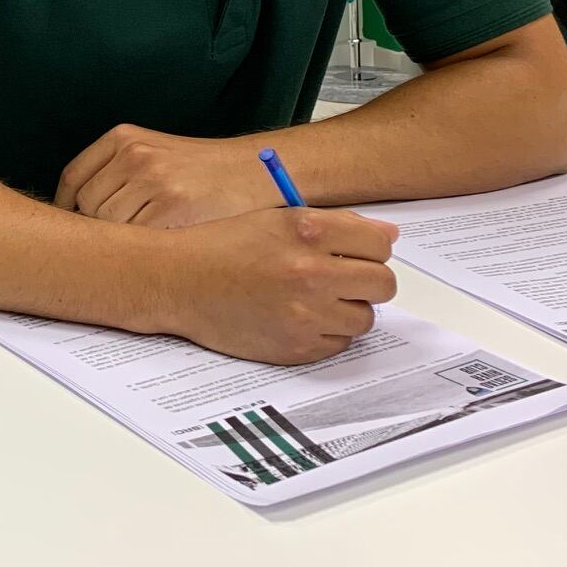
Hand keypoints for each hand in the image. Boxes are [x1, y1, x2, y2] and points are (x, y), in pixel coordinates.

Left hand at [54, 124, 273, 228]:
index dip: (69, 209)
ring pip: (108, 224)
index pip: (73, 179)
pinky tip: (159, 250)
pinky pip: (136, 238)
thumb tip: (76, 214)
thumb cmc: (202, 172)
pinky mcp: (172, 207)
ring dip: (121, 241)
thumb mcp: (154, 153)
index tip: (73, 229)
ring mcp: (153, 180)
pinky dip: (142, 249)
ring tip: (145, 244)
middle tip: (118, 242)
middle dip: (99, 227)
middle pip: (87, 206)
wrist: (256, 172)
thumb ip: (117, 174)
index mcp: (124, 137)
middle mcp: (135, 155)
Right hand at [142, 208, 400, 363]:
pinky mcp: (296, 347)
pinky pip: (337, 345)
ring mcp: (305, 314)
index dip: (370, 249)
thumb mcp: (276, 219)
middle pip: (382, 284)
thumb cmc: (223, 246)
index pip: (380, 244)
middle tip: (340, 279)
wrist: (177, 281)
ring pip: (363, 318)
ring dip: (345, 310)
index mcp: (308, 230)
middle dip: (366, 281)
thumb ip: (335, 225)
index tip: (356, 253)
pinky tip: (295, 318)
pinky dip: (324, 334)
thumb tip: (388, 236)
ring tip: (311, 299)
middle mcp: (311, 272)